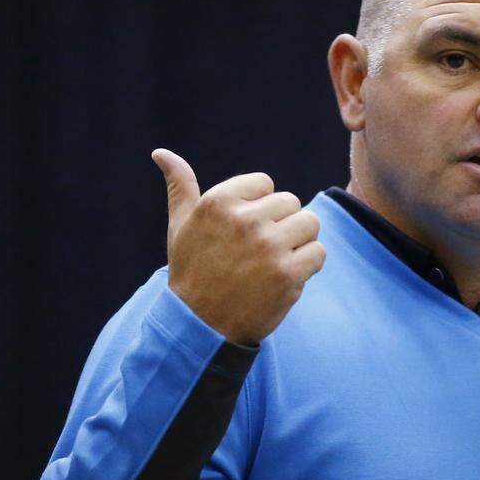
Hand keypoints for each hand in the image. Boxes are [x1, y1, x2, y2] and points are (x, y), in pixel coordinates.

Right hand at [150, 148, 325, 344]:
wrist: (200, 326)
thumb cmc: (192, 271)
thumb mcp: (180, 225)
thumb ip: (180, 185)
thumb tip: (161, 152)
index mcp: (219, 202)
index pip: (265, 183)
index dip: (259, 207)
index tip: (243, 231)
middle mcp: (245, 220)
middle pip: (291, 202)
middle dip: (281, 224)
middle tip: (260, 250)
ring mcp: (269, 247)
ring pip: (309, 224)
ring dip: (299, 242)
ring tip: (275, 261)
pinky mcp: (288, 274)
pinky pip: (318, 252)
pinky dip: (308, 265)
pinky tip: (285, 276)